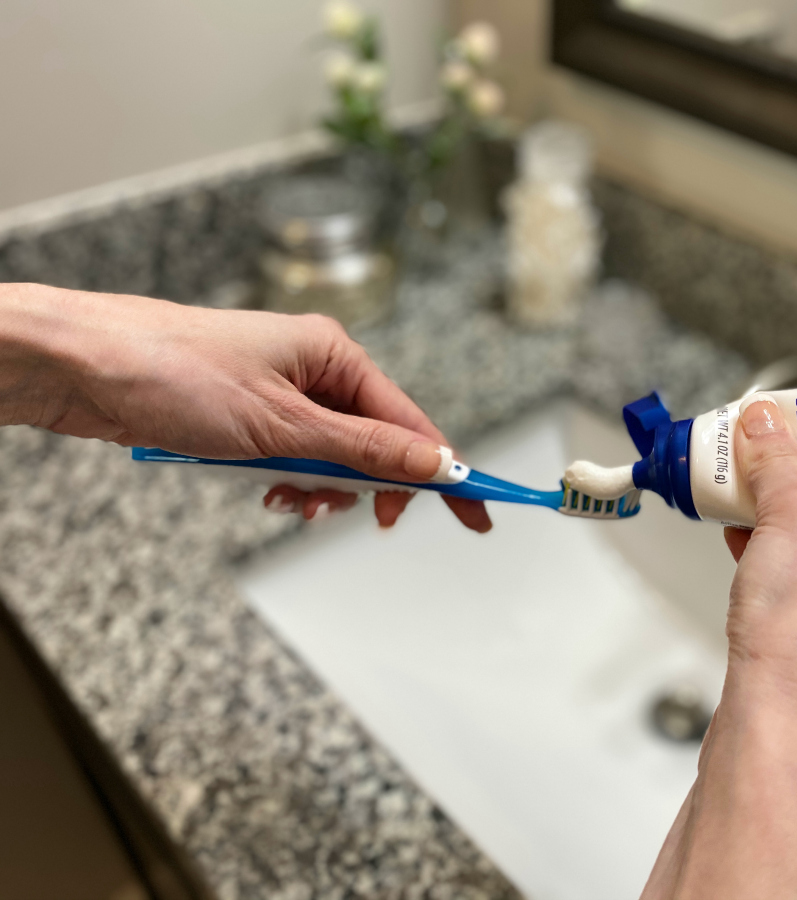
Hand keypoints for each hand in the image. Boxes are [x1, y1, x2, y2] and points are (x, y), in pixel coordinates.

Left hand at [0, 283, 489, 531]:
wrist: (83, 366)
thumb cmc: (175, 372)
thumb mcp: (283, 424)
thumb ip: (365, 450)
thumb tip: (435, 465)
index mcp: (334, 354)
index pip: (410, 422)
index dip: (443, 470)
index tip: (474, 508)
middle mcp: (314, 370)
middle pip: (372, 445)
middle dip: (358, 484)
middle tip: (342, 508)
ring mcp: (280, 394)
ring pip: (330, 460)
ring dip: (314, 487)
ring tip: (281, 495)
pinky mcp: (248, 417)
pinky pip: (291, 460)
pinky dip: (285, 482)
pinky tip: (262, 488)